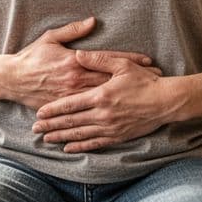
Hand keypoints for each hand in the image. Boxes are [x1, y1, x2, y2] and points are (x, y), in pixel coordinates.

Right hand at [0, 17, 155, 108]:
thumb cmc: (31, 57)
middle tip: (155, 79)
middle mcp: (76, 79)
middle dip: (134, 79)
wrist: (12, 79)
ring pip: (104, 95)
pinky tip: (121, 113)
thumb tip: (92, 21)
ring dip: (125, 95)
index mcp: (75, 61)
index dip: (129, 60)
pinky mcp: (66, 106)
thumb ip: (73, 30)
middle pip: (111, 78)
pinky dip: (106, 110)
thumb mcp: (51, 38)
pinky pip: (89, 110)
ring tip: (145, 96)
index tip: (148, 61)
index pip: (108, 59)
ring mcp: (72, 95)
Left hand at [32, 51, 182, 152]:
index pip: (70, 104)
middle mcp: (102, 114)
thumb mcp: (122, 64)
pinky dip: (80, 146)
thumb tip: (78, 54)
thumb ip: (98, 59)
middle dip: (51, 125)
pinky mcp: (118, 136)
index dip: (53, 109)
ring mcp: (110, 127)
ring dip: (61, 137)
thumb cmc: (145, 81)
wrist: (166, 102)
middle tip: (35, 129)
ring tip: (46, 139)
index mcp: (100, 95)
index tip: (39, 113)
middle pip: (71, 121)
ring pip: (79, 134)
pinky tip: (68, 147)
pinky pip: (94, 143)